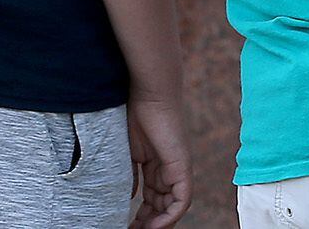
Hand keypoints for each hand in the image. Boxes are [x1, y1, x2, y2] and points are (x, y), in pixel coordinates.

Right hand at [126, 92, 191, 228]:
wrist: (147, 93)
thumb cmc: (134, 114)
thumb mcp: (127, 153)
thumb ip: (129, 175)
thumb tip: (128, 197)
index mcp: (156, 166)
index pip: (152, 199)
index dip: (141, 216)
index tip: (126, 226)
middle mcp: (169, 170)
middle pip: (161, 206)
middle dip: (147, 223)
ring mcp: (177, 168)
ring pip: (172, 206)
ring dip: (157, 224)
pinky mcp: (182, 166)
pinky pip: (182, 199)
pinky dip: (170, 216)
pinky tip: (155, 226)